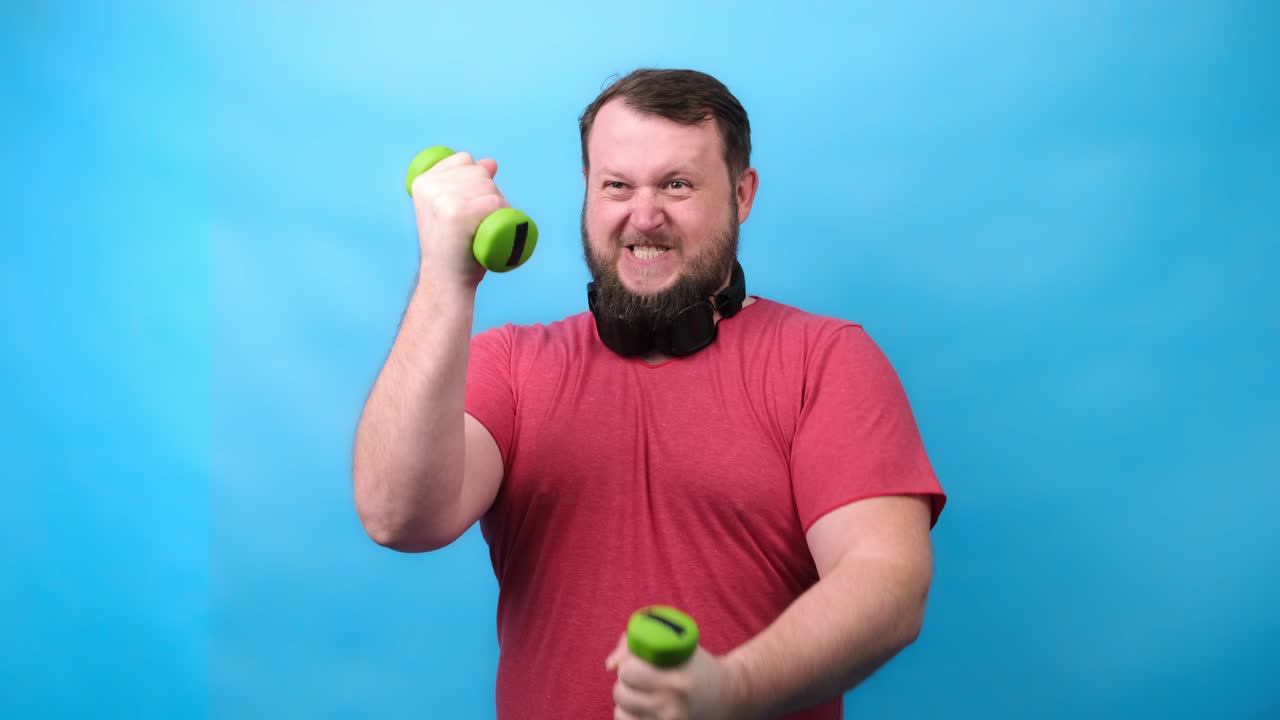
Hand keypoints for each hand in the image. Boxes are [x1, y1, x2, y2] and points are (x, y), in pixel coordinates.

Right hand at [408, 151, 507, 288]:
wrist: (446, 282)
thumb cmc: (456, 247)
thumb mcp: (455, 208)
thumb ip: (468, 183)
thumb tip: (490, 162)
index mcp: (423, 181)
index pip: (465, 160)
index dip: (476, 181)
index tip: (468, 208)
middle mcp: (430, 186)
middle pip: (480, 172)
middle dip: (489, 194)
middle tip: (475, 224)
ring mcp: (443, 199)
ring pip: (490, 187)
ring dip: (497, 207)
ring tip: (480, 230)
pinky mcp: (458, 212)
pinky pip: (495, 203)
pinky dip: (502, 216)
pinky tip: (488, 232)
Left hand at [606, 633, 747, 719]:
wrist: (728, 696)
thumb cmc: (696, 665)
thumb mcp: (676, 644)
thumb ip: (639, 644)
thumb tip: (610, 665)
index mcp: (676, 681)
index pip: (628, 672)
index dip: (630, 664)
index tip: (640, 663)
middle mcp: (671, 708)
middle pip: (621, 694)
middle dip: (626, 683)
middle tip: (641, 679)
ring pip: (620, 714)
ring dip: (626, 703)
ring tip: (642, 695)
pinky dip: (631, 717)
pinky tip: (643, 710)